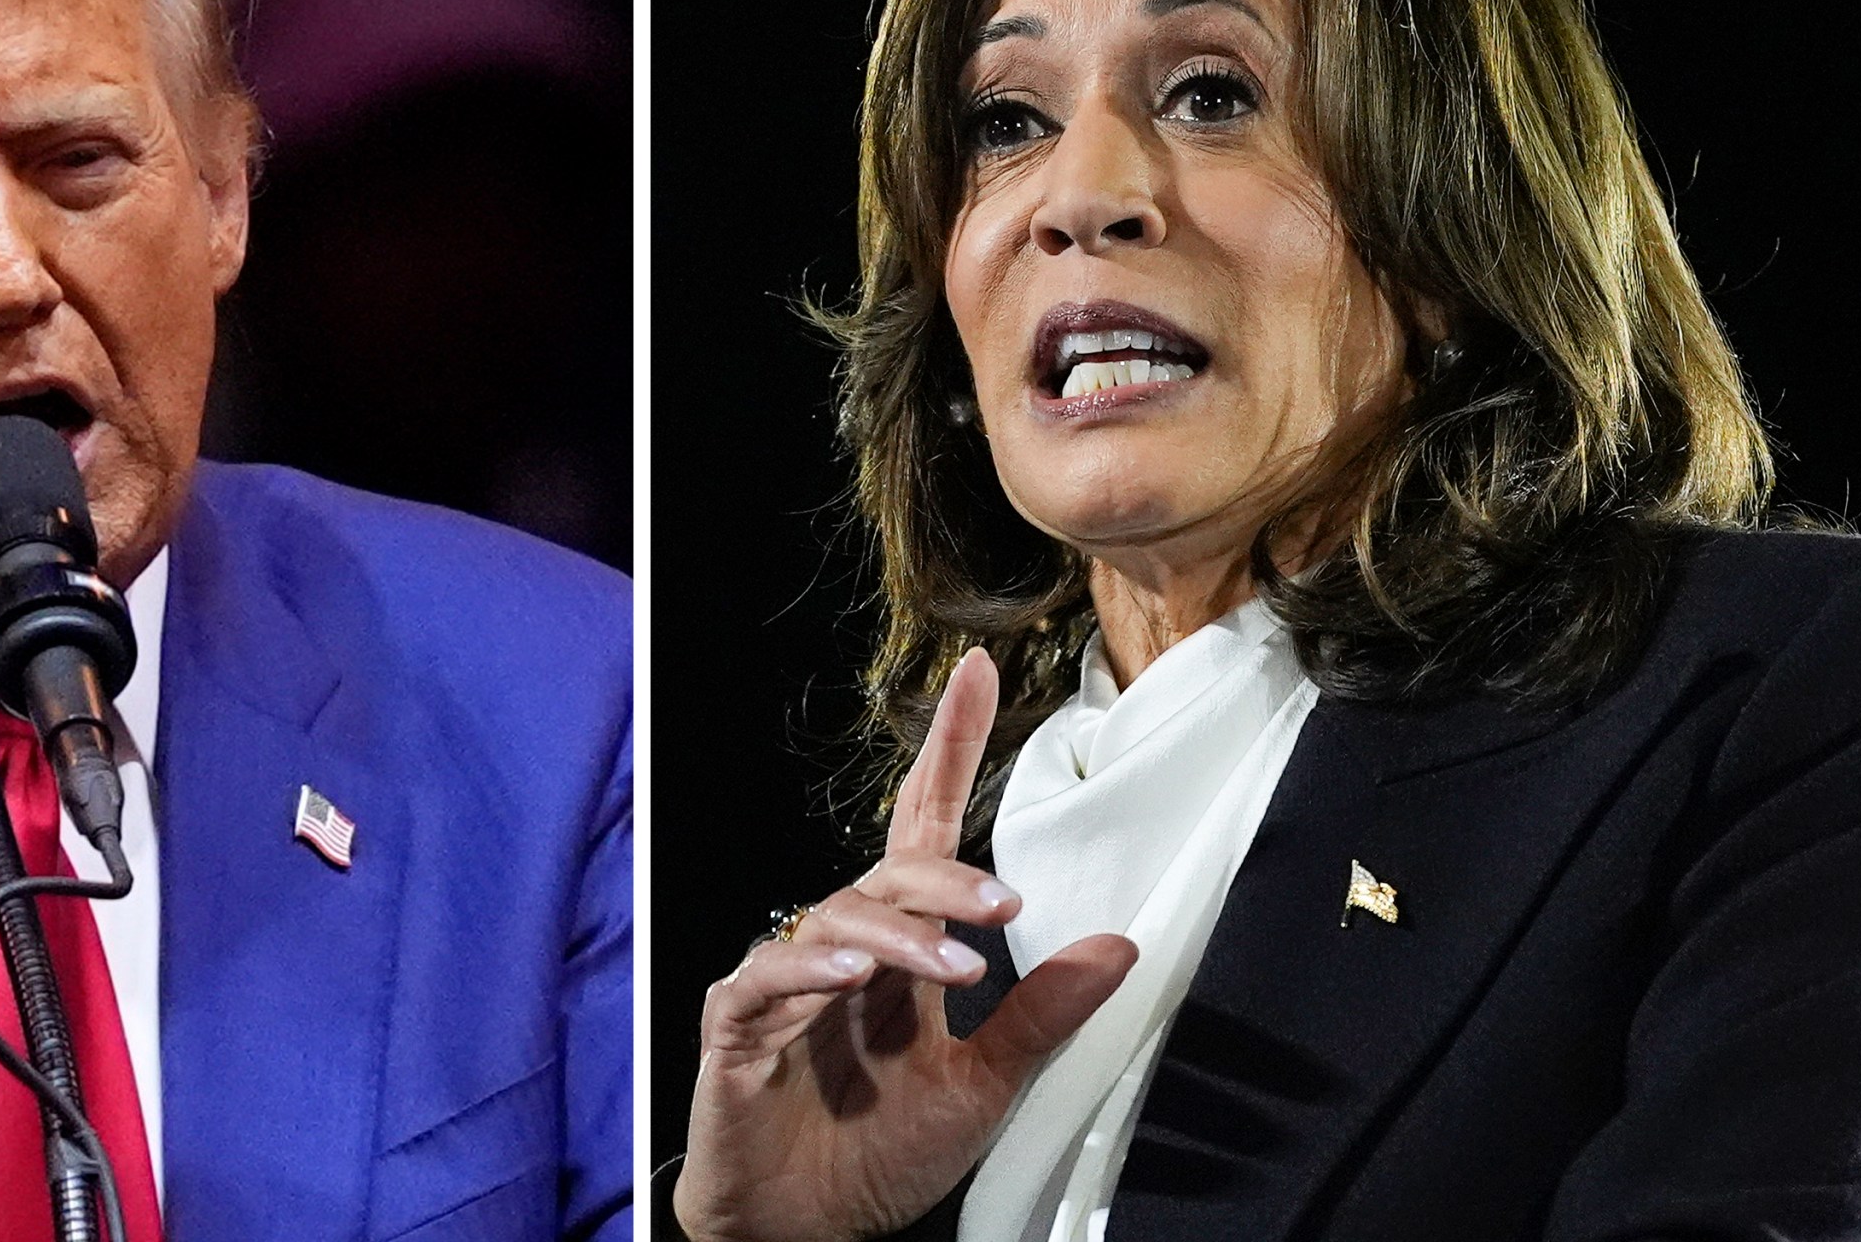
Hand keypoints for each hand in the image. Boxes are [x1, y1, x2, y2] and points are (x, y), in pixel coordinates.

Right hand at [671, 649, 1137, 1241]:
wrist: (802, 1235)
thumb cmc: (878, 1155)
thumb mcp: (985, 1087)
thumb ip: (1042, 1015)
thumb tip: (1124, 944)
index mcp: (902, 952)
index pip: (927, 832)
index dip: (953, 753)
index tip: (982, 675)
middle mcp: (845, 950)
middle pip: (891, 873)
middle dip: (947, 879)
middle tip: (1004, 908)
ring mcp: (787, 982)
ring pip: (838, 919)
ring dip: (899, 936)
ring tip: (954, 968)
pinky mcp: (737, 1026)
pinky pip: (767, 977)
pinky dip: (809, 970)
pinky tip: (851, 978)